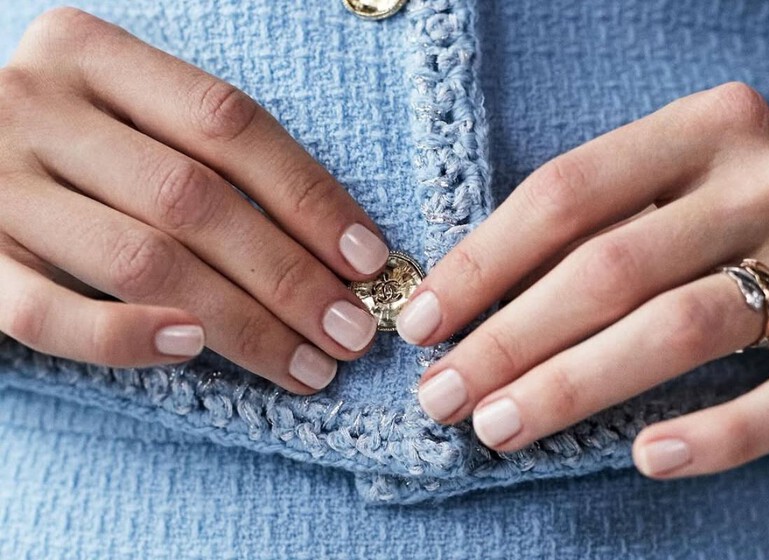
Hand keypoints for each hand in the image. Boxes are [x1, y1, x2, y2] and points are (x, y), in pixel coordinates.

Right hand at [0, 8, 388, 393]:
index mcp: (91, 56)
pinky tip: (191, 349)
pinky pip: (47, 313)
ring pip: (140, 260)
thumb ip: (199, 155)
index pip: (227, 122)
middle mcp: (35, 107)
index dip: (308, 194)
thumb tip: (334, 247)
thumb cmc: (65, 149)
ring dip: (241, 323)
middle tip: (352, 331)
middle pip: (193, 199)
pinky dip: (124, 337)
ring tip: (307, 364)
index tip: (367, 259)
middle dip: (289, 276)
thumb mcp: (121, 118)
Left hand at [397, 82, 768, 477]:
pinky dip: (716, 436)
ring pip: (678, 330)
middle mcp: (765, 185)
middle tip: (444, 395)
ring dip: (575, 386)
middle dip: (509, 340)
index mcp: (705, 129)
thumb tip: (464, 303)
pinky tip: (647, 457)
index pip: (564, 194)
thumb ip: (588, 224)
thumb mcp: (667, 184)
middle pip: (608, 268)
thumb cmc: (729, 213)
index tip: (422, 324)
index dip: (482, 264)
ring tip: (501, 427)